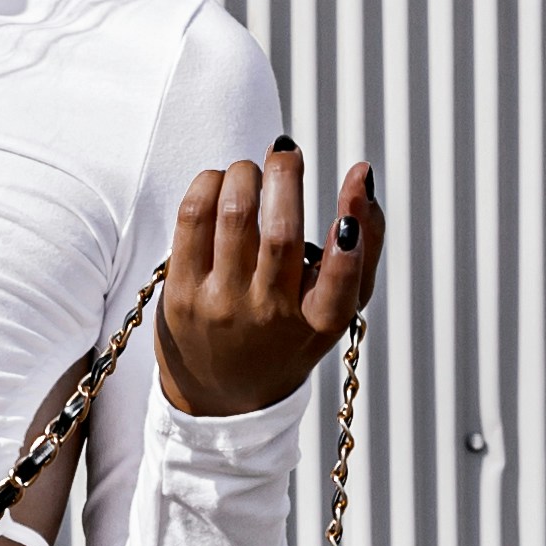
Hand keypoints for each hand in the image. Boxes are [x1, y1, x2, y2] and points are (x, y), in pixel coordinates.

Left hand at [155, 141, 386, 416]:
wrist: (220, 393)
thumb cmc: (287, 334)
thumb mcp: (335, 307)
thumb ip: (365, 245)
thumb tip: (362, 175)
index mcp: (319, 322)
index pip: (341, 280)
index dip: (354, 232)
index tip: (354, 185)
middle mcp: (271, 315)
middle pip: (281, 234)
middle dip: (287, 175)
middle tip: (287, 152)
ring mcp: (222, 305)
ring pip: (234, 215)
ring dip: (246, 173)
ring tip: (252, 170)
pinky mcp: (180, 293)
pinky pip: (192, 219)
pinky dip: (209, 184)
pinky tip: (220, 181)